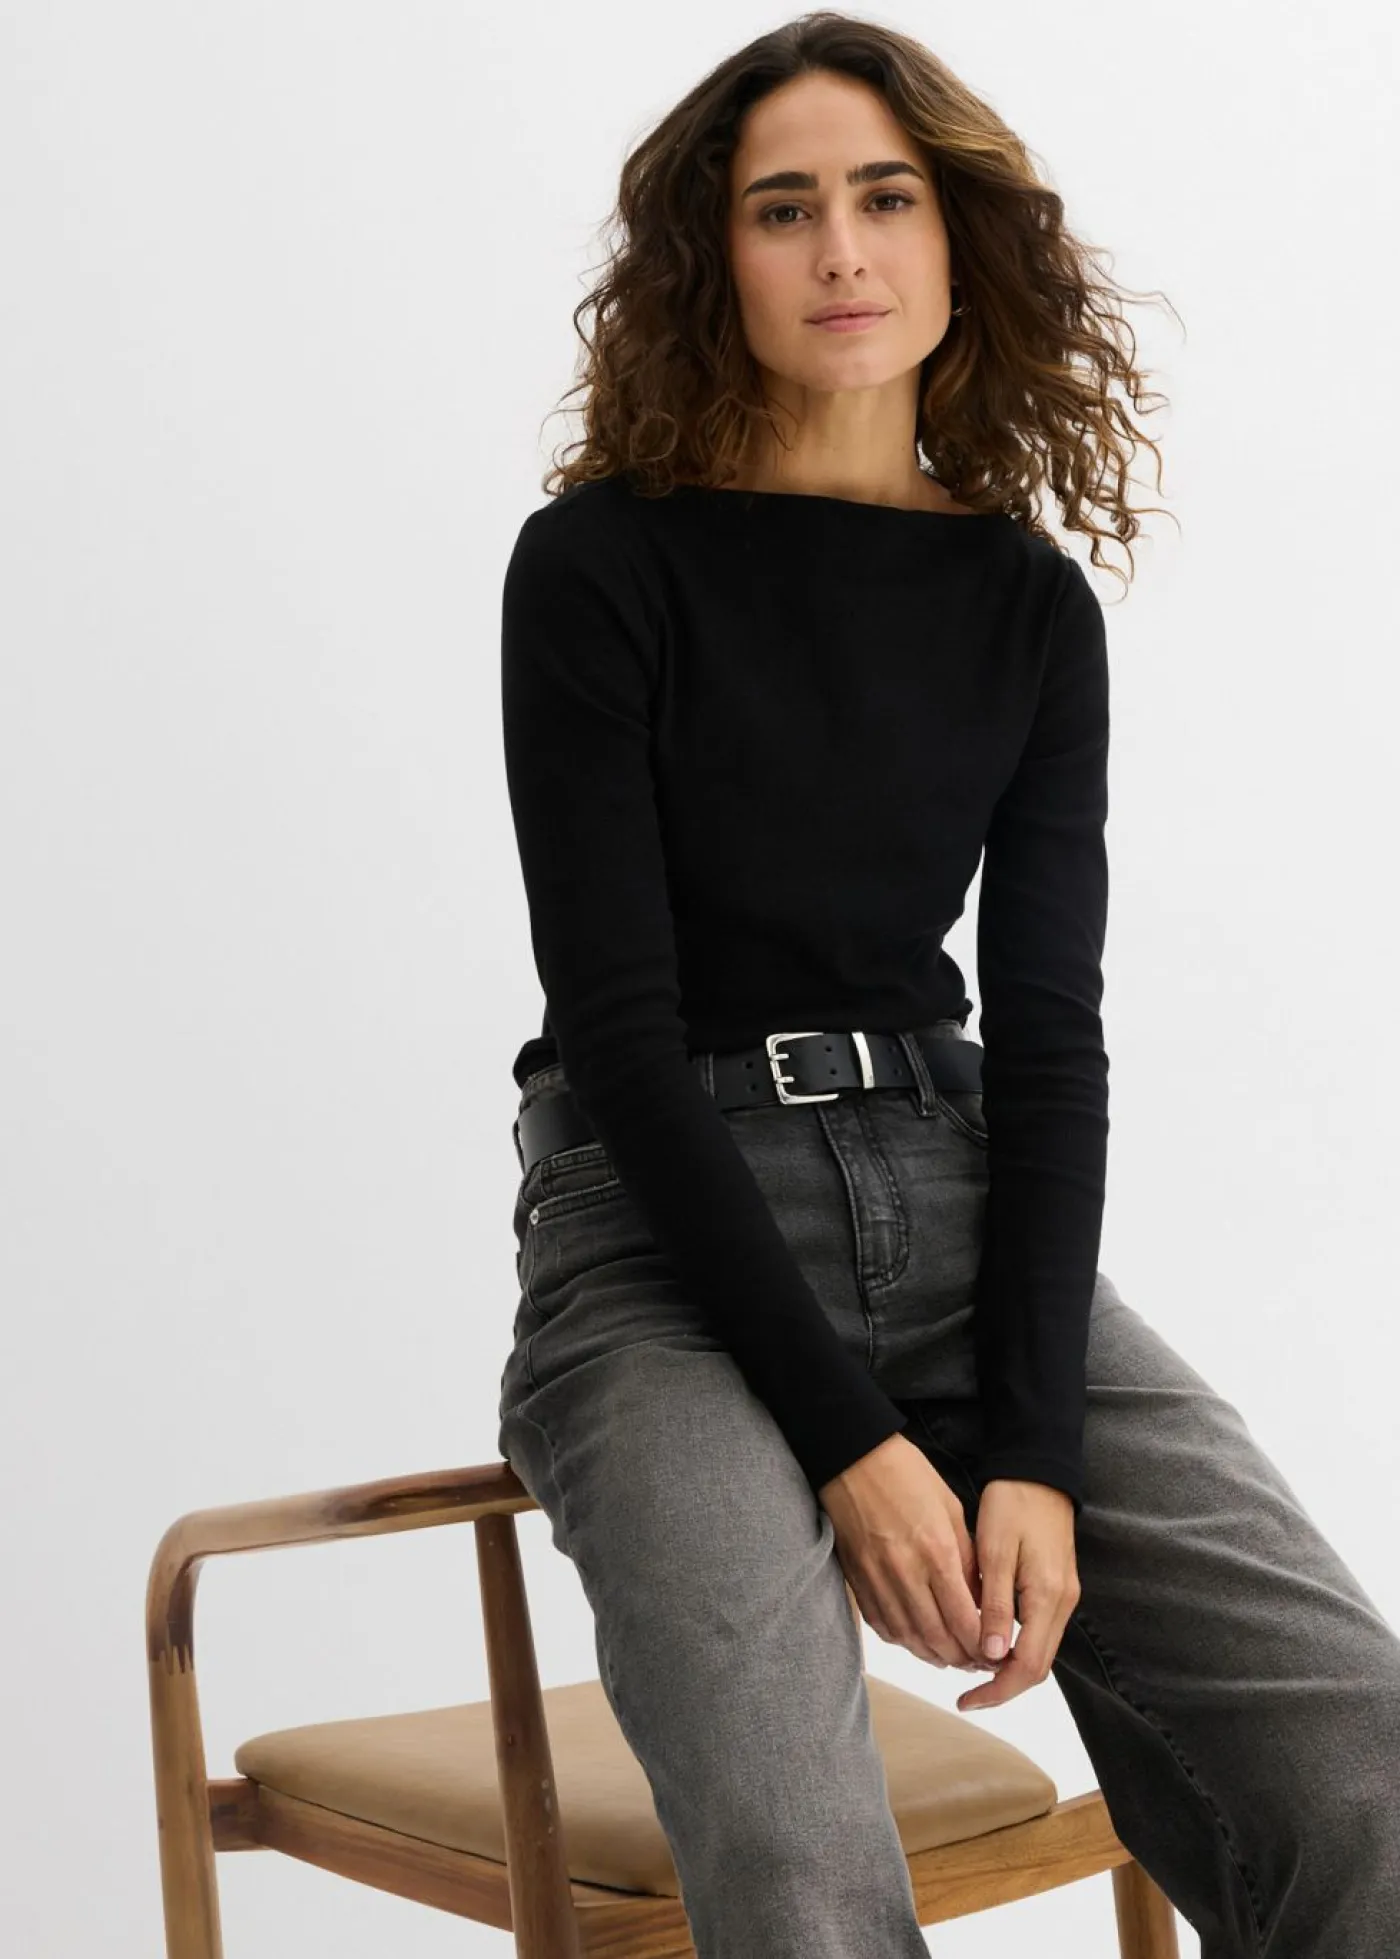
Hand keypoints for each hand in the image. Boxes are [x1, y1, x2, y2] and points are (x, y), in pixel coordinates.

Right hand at [818, 1432, 989, 1670]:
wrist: (852, 1458)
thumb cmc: (906, 1475)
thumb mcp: (951, 1508)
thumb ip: (967, 1557)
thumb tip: (979, 1598)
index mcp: (936, 1552)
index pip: (965, 1620)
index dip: (983, 1646)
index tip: (996, 1652)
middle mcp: (906, 1573)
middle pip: (938, 1638)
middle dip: (962, 1658)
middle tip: (978, 1663)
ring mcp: (878, 1581)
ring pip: (910, 1639)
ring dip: (934, 1656)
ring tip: (952, 1658)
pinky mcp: (858, 1581)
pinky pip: (883, 1626)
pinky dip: (904, 1640)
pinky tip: (918, 1641)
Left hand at [954, 1478, 1080, 1711]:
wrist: (1038, 1471)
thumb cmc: (1013, 1504)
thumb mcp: (996, 1552)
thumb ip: (995, 1605)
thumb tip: (992, 1656)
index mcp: (1047, 1597)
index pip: (1027, 1666)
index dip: (997, 1690)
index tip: (966, 1701)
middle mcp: (1062, 1603)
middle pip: (1037, 1667)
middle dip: (1003, 1687)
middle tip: (967, 1696)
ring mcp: (1063, 1596)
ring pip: (1039, 1650)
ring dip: (1008, 1668)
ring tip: (970, 1670)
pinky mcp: (1056, 1587)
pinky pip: (1038, 1631)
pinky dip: (1015, 1645)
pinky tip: (987, 1640)